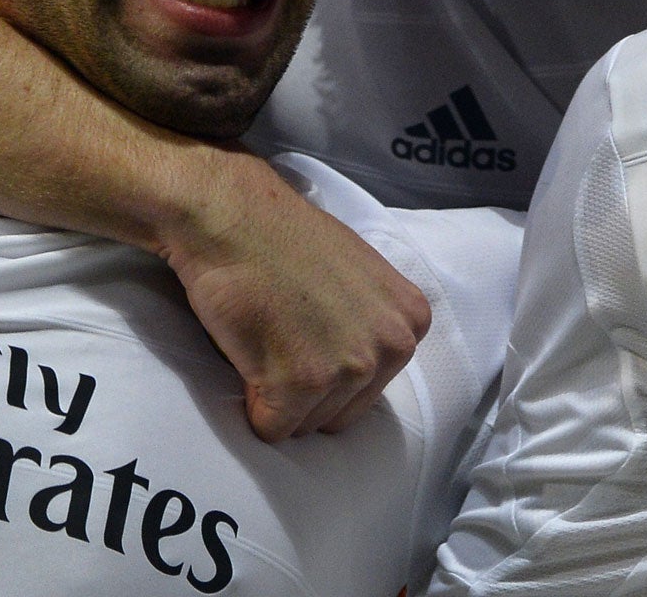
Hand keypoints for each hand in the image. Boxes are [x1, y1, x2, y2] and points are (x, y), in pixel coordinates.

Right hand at [161, 151, 430, 440]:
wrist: (234, 217)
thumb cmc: (288, 240)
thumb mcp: (362, 277)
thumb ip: (372, 324)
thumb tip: (365, 370)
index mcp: (412, 321)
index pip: (373, 386)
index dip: (330, 367)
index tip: (308, 331)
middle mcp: (393, 346)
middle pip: (343, 412)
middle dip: (306, 389)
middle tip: (282, 336)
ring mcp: (349, 367)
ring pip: (307, 424)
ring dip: (278, 396)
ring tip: (268, 338)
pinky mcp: (301, 384)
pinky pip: (272, 429)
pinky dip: (252, 406)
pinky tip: (250, 354)